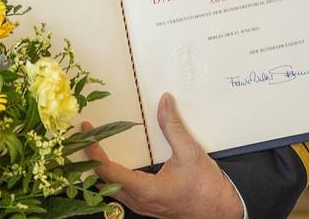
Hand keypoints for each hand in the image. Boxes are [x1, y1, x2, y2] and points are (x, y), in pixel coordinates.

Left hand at [84, 93, 242, 218]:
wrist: (225, 212)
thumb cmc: (208, 188)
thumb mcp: (191, 153)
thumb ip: (173, 126)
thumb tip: (164, 100)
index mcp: (148, 190)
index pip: (109, 172)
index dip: (94, 152)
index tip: (87, 132)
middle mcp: (142, 202)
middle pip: (104, 183)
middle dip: (90, 160)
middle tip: (83, 137)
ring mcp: (144, 207)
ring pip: (112, 191)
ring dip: (100, 170)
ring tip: (92, 147)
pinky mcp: (149, 206)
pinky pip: (122, 195)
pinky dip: (111, 178)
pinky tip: (111, 165)